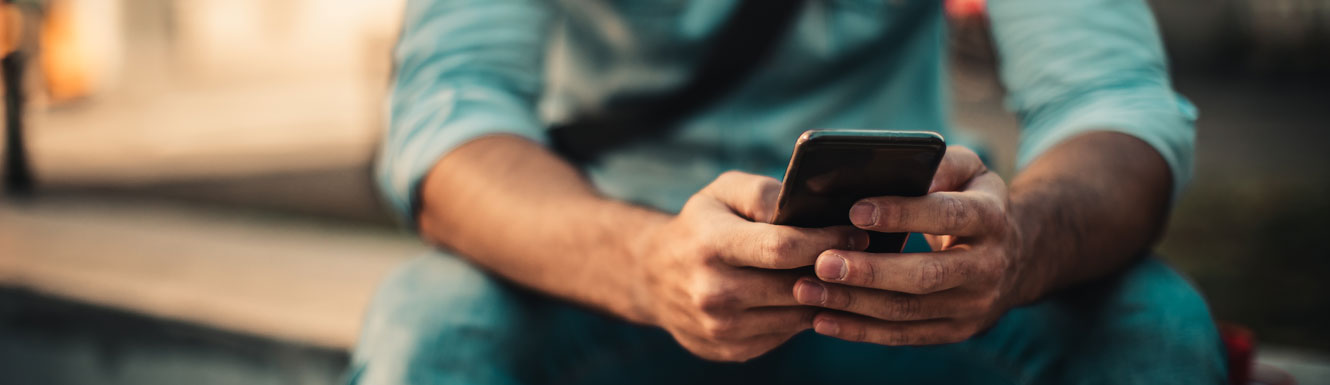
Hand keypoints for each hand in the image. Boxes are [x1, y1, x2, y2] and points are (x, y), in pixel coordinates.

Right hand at [632, 171, 867, 361]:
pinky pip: (785, 334)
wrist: (653, 276)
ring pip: (796, 315)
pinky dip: (802, 316)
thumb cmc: (700, 225)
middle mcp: (712, 291)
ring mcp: (720, 327)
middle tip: (864, 257)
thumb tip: (806, 206)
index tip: (857, 234)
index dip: (826, 241)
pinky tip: (811, 297)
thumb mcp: (722, 192)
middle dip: (835, 271)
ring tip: (845, 276)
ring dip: (826, 298)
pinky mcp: (730, 350)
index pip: (782, 248)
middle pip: (794, 286)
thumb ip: (764, 192)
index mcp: (711, 245)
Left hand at [792, 146, 1033, 345]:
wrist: (1015, 256)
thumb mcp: (967, 170)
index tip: (854, 211)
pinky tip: (821, 319)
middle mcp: (988, 266)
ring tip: (806, 289)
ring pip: (908, 310)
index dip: (902, 214)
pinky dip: (859, 330)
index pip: (947, 215)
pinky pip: (903, 335)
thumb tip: (897, 166)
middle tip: (821, 262)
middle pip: (925, 275)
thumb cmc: (969, 199)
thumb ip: (938, 163)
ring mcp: (974, 305)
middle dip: (870, 271)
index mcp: (991, 217)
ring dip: (853, 304)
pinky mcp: (955, 330)